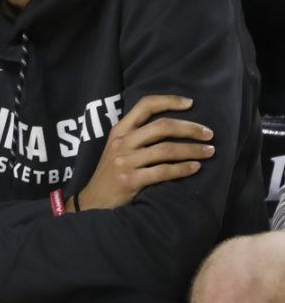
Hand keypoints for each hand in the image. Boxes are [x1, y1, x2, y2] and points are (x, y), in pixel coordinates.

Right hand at [76, 95, 213, 211]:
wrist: (93, 201)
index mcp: (119, 130)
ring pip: (166, 150)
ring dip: (193, 150)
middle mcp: (121, 142)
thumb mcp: (117, 148)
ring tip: (209, 151)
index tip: (190, 103)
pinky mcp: (130, 180)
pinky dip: (183, 169)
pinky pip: (163, 171)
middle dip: (190, 128)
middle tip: (209, 134)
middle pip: (162, 126)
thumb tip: (172, 125)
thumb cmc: (112, 173)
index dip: (169, 100)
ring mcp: (124, 161)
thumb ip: (136, 135)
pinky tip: (196, 168)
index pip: (145, 105)